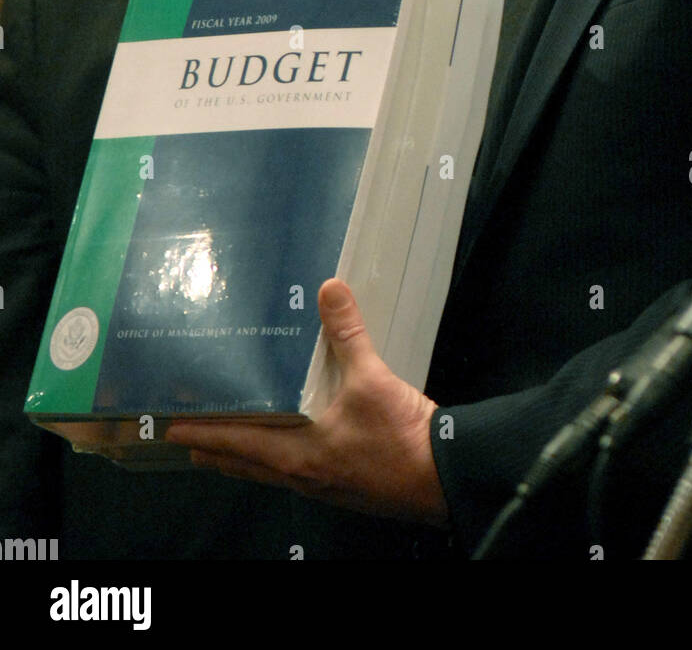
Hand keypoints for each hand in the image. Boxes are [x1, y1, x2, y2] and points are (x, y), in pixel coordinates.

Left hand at [165, 279, 448, 526]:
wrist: (441, 478)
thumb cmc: (399, 437)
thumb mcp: (372, 380)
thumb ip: (347, 334)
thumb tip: (329, 288)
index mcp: (296, 456)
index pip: (234, 443)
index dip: (201, 433)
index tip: (169, 426)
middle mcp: (300, 475)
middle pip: (243, 464)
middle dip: (214, 447)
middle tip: (188, 431)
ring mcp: (321, 484)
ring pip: (266, 471)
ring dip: (243, 454)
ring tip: (225, 437)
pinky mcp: (341, 484)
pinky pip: (291, 471)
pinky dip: (272, 456)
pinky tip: (284, 440)